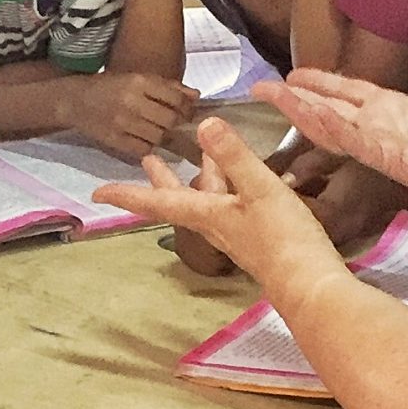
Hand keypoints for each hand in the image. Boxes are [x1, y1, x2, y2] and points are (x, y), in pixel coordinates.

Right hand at [57, 71, 194, 157]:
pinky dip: (149, 146)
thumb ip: (168, 86)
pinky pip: (143, 149)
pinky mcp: (114, 140)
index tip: (186, 112)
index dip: (186, 108)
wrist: (75, 101)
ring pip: (159, 136)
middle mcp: (131, 101)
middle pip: (170, 120)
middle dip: (177, 124)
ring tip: (158, 131)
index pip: (176, 98)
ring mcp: (122, 122)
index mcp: (139, 81)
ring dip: (163, 136)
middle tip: (175, 124)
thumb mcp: (137, 78)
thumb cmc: (110, 87)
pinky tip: (144, 139)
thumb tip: (195, 96)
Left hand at [94, 116, 342, 299]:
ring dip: (201, 177)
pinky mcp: (256, 238)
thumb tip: (205, 123)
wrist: (310, 285)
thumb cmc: (284, 239)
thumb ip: (235, 156)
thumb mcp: (260, 189)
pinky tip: (241, 179)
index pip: (158, 201)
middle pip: (180, 200)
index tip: (97, 193)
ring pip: (208, 200)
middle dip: (164, 179)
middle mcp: (215, 225)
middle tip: (148, 159)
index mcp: (208, 214)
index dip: (127, 194)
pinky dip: (227, 187)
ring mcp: (235, 233)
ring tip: (200, 156)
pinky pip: (230, 206)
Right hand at [273, 26, 407, 214]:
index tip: (291, 73)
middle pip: (324, 108)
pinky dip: (329, 126)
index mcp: (387, 108)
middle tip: (260, 87)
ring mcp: (375, 142)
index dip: (317, 82)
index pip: (344, 92)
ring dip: (299, 110)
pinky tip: (310, 112)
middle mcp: (375, 126)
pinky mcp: (382, 157)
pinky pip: (350, 140)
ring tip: (273, 94)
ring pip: (327, 125)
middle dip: (292, 98)